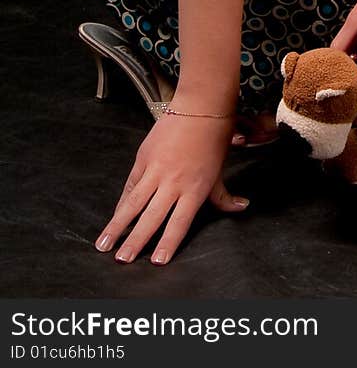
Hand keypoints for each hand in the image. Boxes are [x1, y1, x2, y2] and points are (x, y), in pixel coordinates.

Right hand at [94, 114, 247, 265]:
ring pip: (133, 203)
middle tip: (122, 260)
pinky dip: (122, 201)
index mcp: (195, 188)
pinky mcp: (144, 156)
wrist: (201, 106)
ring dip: (118, 225)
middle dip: (136, 241)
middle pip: (152, 217)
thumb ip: (223, 195)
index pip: (179, 222)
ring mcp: (156, 169)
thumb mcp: (220, 169)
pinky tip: (114, 215)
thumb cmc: (214, 137)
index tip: (157, 261)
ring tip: (104, 244)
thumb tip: (240, 206)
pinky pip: (131, 183)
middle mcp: (174, 181)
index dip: (168, 242)